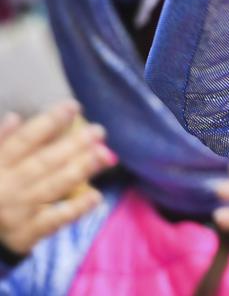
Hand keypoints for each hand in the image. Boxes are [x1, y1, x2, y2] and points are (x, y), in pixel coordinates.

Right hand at [0, 102, 114, 254]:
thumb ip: (0, 143)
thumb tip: (15, 117)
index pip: (23, 141)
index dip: (48, 123)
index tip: (72, 106)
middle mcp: (5, 188)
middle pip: (42, 163)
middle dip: (72, 145)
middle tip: (99, 131)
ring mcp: (15, 213)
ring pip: (51, 188)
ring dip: (79, 171)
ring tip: (104, 155)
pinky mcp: (24, 235)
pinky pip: (53, 221)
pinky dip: (75, 209)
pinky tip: (96, 196)